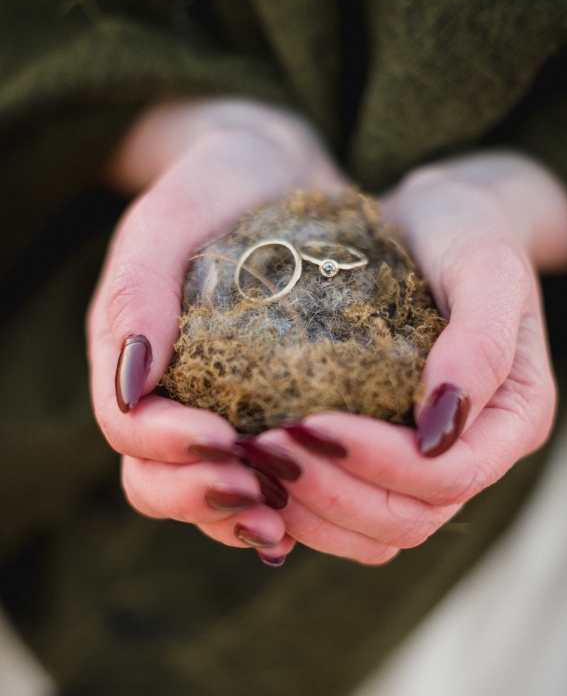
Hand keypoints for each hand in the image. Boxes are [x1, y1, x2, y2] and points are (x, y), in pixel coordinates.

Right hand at [87, 98, 344, 561]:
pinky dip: (276, 511)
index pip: (127, 426)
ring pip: (203, 496)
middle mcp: (163, 394)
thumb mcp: (175, 212)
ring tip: (285, 520)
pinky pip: (256, 485)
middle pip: (154, 480)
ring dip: (237, 519)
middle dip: (199, 497)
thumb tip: (131, 384)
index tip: (223, 437)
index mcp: (130, 351)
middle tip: (258, 493)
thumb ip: (138, 285)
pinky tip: (309, 515)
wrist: (279, 175)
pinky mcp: (258, 418)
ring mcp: (209, 412)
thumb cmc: (222, 183)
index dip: (166, 447)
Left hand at [254, 151, 566, 562]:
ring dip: (307, 511)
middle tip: (263, 445)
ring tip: (250, 459)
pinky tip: (253, 470)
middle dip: (331, 492)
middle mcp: (472, 454)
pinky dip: (298, 508)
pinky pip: (344, 516)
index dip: (379, 464)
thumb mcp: (485, 265)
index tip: (310, 420)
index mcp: (512, 418)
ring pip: (373, 535)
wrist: (432, 221)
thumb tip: (439, 429)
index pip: (450, 477)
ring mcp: (425, 465)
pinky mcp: (382, 460)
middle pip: (406, 521)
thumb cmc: (464, 229)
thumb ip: (480, 342)